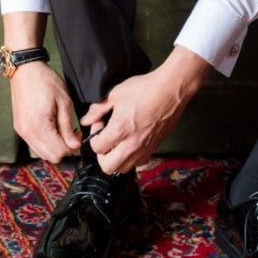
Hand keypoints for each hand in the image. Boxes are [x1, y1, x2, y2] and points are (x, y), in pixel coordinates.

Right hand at [9, 60, 81, 162]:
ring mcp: (22, 131)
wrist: (25, 69)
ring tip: (62, 129)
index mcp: (39, 126)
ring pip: (42, 153)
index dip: (73, 146)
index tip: (78, 134)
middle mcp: (27, 132)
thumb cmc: (45, 81)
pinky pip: (34, 144)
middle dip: (64, 149)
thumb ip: (68, 126)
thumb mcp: (64, 101)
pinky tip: (52, 128)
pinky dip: (45, 142)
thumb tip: (74, 146)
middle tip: (72, 134)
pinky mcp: (19, 127)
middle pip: (50, 156)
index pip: (59, 152)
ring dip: (55, 146)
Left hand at [81, 46, 210, 173]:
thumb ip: (98, 109)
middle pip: (108, 167)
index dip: (94, 136)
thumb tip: (87, 119)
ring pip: (124, 168)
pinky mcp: (154, 147)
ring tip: (118, 142)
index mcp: (120, 130)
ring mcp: (145, 148)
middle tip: (105, 140)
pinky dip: (132, 158)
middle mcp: (132, 144)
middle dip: (102, 155)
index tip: (99, 124)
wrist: (171, 90)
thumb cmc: (145, 88)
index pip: (97, 148)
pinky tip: (131, 143)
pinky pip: (139, 163)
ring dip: (117, 159)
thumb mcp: (116, 94)